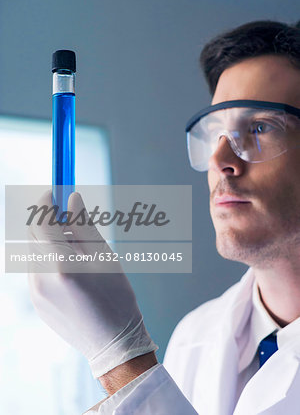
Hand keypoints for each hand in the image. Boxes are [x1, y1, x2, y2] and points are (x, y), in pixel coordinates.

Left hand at [27, 190, 157, 377]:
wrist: (113, 344)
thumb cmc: (116, 297)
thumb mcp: (105, 255)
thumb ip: (84, 224)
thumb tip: (72, 198)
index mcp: (60, 264)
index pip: (41, 220)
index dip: (47, 201)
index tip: (57, 190)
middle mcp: (40, 278)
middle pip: (34, 235)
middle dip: (49, 219)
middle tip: (72, 217)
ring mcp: (35, 293)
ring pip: (36, 252)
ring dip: (51, 240)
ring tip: (78, 248)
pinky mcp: (36, 303)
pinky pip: (37, 270)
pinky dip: (50, 259)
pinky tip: (73, 268)